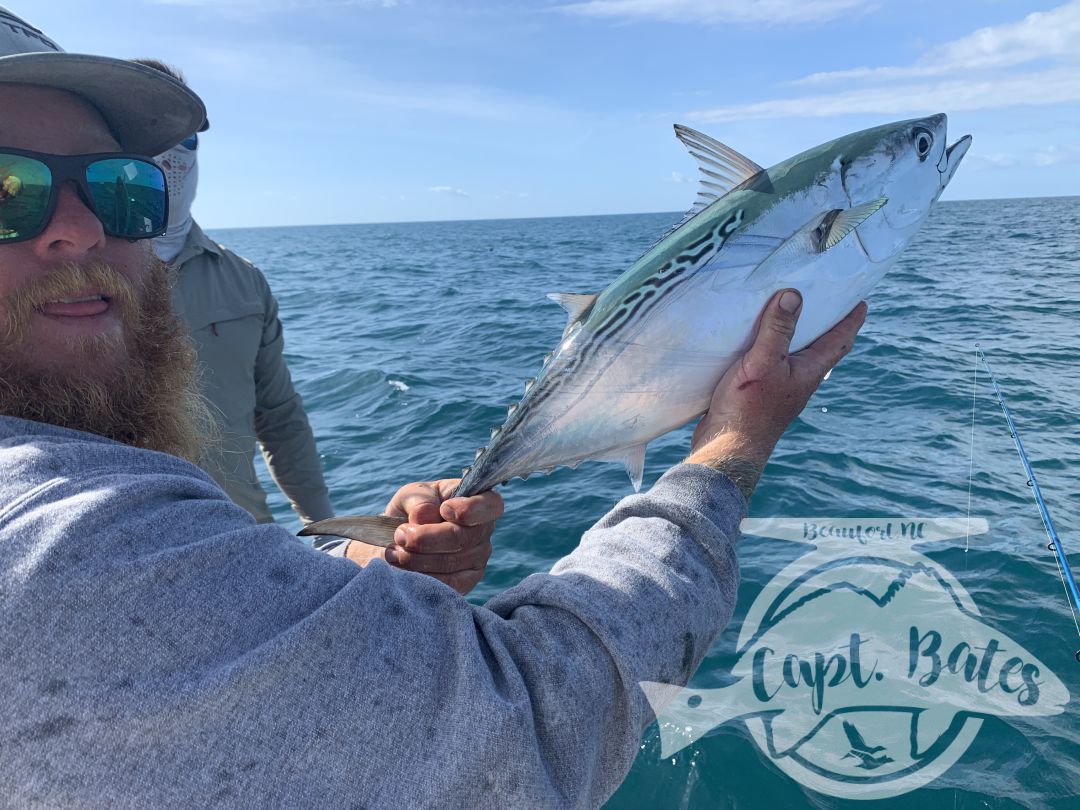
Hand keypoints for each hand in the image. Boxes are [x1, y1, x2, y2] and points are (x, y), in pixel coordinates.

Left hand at [348, 479, 502, 594]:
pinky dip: (419, 576)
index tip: (444, 509)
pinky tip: (400, 566)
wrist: (399, 540)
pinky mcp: (465, 582)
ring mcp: (478, 558)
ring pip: (451, 562)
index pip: (491, 505)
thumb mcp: (411, 496)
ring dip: (415, 558)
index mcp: (478, 501)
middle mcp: (483, 531)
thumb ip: (420, 501)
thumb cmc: (411, 510)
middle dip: (426, 538)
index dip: (470, 509)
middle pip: (464, 537)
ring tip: (393, 551)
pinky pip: (446, 584)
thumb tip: (425, 518)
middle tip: (400, 534)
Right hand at [686, 289, 866, 496]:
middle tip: (827, 301)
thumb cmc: (749, 407)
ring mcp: (782, 388)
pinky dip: (773, 346)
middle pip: (822, 347)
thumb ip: (778, 329)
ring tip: (792, 314)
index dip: (852, 318)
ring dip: (799, 335)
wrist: (728, 447)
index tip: (861, 300)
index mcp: (810, 370)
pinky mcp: (761, 393)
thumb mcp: (764, 362)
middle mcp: (801, 379)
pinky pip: (774, 362)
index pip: (840, 339)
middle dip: (827, 324)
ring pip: (797, 355)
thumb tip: (794, 295)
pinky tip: (758, 341)